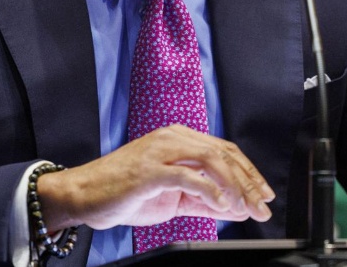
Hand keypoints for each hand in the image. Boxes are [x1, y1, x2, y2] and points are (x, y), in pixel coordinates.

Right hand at [36, 124, 274, 229]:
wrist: (82, 195)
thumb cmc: (122, 193)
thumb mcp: (171, 197)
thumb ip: (203, 200)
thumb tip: (235, 208)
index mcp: (178, 139)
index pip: (225, 151)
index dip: (249, 172)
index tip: (265, 194)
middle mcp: (172, 138)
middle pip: (224, 154)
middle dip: (249, 182)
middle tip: (263, 207)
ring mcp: (161, 151)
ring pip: (211, 160)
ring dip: (234, 187)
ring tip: (245, 208)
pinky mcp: (150, 169)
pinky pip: (188, 176)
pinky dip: (209, 190)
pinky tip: (221, 205)